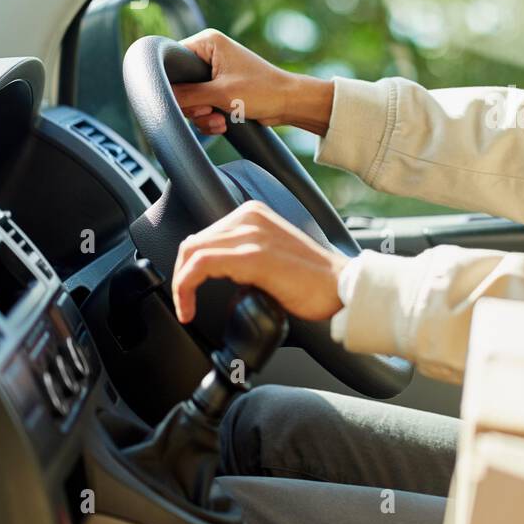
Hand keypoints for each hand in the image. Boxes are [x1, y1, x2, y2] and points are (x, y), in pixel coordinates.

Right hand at [171, 29, 333, 135]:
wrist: (290, 104)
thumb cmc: (262, 91)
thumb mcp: (220, 94)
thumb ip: (187, 96)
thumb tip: (160, 97)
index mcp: (207, 42)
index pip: (172, 60)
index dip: (175, 84)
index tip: (187, 99)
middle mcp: (209, 54)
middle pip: (180, 85)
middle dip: (194, 105)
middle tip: (209, 109)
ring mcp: (215, 74)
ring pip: (191, 100)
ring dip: (203, 116)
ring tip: (220, 118)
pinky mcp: (221, 90)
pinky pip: (203, 107)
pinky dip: (210, 119)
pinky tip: (224, 123)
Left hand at [171, 201, 347, 324]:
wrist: (342, 287)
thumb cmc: (313, 280)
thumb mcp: (271, 256)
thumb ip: (243, 255)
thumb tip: (215, 272)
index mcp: (254, 214)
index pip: (204, 234)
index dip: (188, 264)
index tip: (188, 290)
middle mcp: (250, 217)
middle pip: (193, 243)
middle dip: (181, 275)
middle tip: (185, 302)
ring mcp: (251, 235)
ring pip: (192, 253)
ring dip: (181, 284)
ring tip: (186, 307)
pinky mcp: (252, 257)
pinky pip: (200, 267)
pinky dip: (186, 288)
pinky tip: (190, 308)